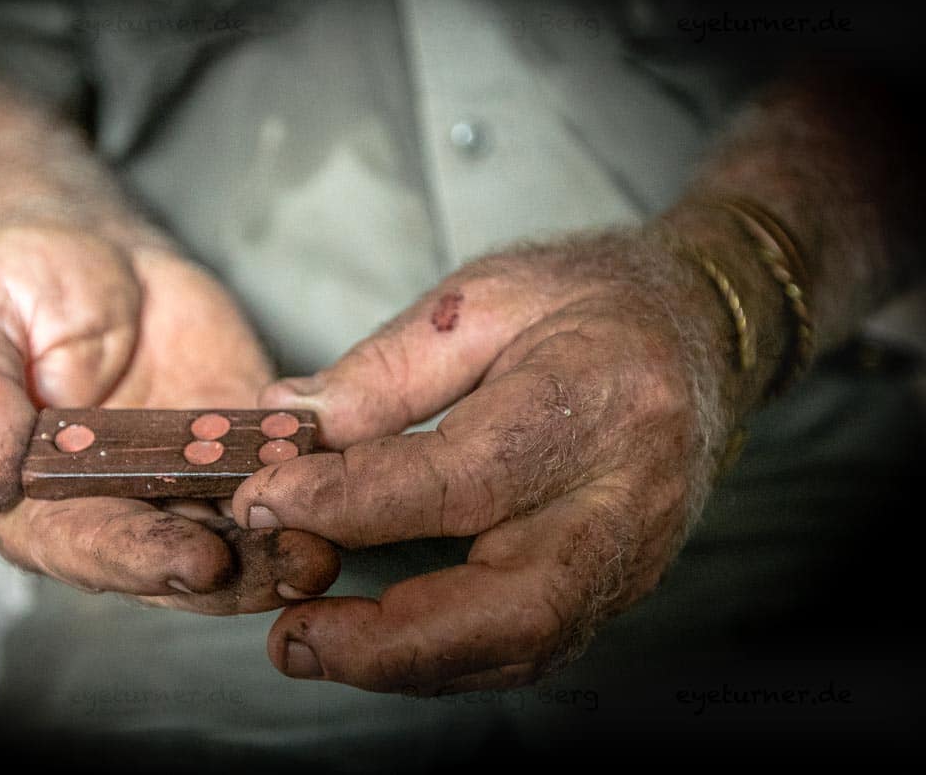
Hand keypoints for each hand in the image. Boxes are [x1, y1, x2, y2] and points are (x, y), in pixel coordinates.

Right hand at [0, 223, 339, 613]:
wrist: (79, 245)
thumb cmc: (1, 286)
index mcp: (37, 502)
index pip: (89, 550)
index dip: (142, 561)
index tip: (196, 561)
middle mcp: (116, 504)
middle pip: (179, 558)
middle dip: (242, 571)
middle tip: (298, 564)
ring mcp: (183, 473)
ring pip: (239, 527)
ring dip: (287, 542)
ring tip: (332, 543)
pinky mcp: (236, 434)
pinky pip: (278, 462)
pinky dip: (312, 476)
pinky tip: (346, 478)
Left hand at [233, 230, 737, 690]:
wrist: (700, 329)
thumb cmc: (591, 300)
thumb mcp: (486, 298)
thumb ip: (387, 369)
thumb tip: (289, 421)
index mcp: (598, 398)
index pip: (459, 479)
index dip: (348, 501)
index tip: (261, 500)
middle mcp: (628, 495)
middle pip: (516, 606)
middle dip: (391, 641)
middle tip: (291, 639)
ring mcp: (635, 552)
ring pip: (526, 646)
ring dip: (410, 663)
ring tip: (312, 645)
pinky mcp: (621, 582)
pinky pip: (533, 643)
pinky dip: (446, 656)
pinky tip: (379, 641)